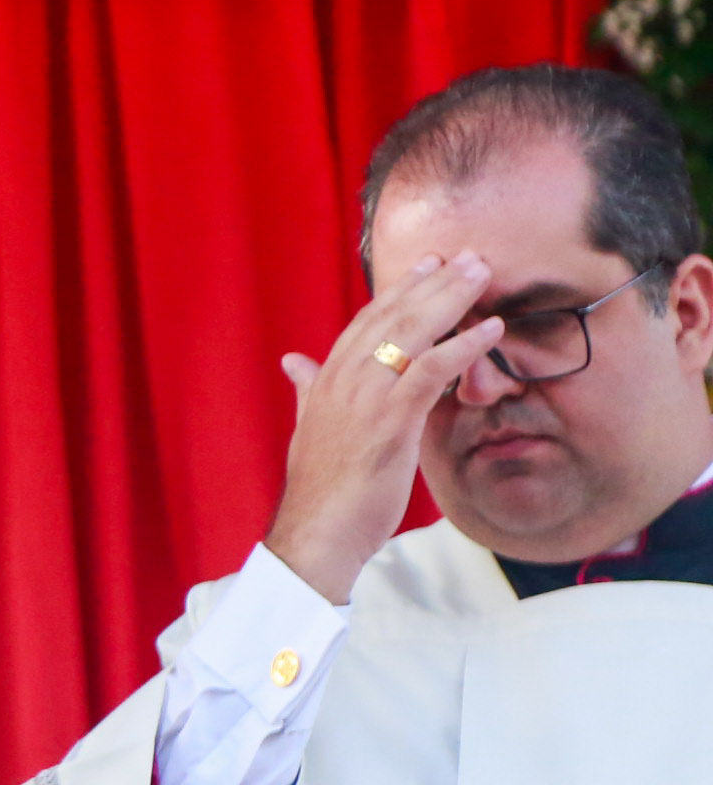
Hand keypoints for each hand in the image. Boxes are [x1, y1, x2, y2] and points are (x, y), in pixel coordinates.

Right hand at [265, 253, 501, 602]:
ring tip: (483, 275)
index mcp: (327, 378)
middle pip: (393, 316)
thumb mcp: (309, 425)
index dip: (399, 291)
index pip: (367, 321)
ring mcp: (366, 396)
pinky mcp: (390, 419)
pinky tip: (491, 331)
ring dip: (452, 300)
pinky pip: (432, 371)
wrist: (316, 528)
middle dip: (434, 283)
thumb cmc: (321, 485)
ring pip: (412, 333)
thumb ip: (307, 388)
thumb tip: (293, 362)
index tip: (428, 265)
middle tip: (469, 257)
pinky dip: (463, 346)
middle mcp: (343, 377)